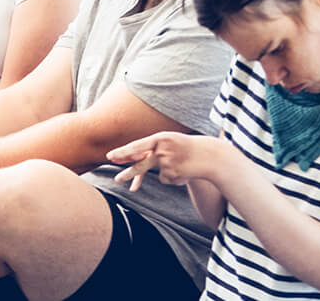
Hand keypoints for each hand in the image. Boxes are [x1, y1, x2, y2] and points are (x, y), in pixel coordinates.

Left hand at [108, 133, 236, 187]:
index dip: (123, 151)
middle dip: (129, 174)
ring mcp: (168, 164)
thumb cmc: (185, 147)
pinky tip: (184, 171)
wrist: (209, 155)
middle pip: (141, 165)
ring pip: (156, 173)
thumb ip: (151, 149)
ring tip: (173, 169)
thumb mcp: (168, 142)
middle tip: (116, 180)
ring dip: (165, 173)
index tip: (110, 156)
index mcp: (160, 138)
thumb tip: (132, 158)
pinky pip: (166, 179)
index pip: (137, 146)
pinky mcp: (174, 175)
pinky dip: (173, 177)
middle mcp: (163, 150)